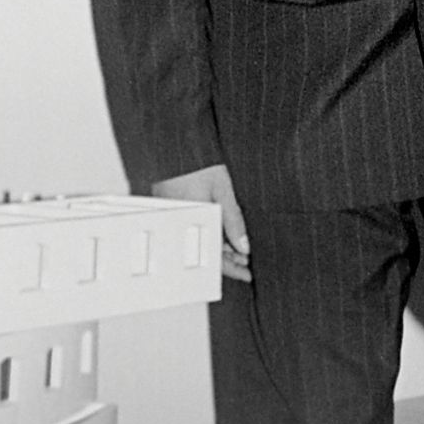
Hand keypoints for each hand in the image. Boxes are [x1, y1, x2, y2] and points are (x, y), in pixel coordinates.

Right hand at [152, 163, 251, 280]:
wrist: (176, 149)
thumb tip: (244, 246)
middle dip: (230, 261)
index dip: (233, 268)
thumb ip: (234, 219)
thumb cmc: (198, 166)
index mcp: (195, 224)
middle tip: (247, 264)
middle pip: (208, 253)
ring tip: (239, 251)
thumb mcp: (223, 191)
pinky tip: (223, 236)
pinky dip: (210, 236)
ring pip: (202, 243)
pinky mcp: (176, 212)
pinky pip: (195, 232)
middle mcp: (184, 226)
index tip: (247, 274)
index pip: (214, 257)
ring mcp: (179, 220)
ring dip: (221, 249)